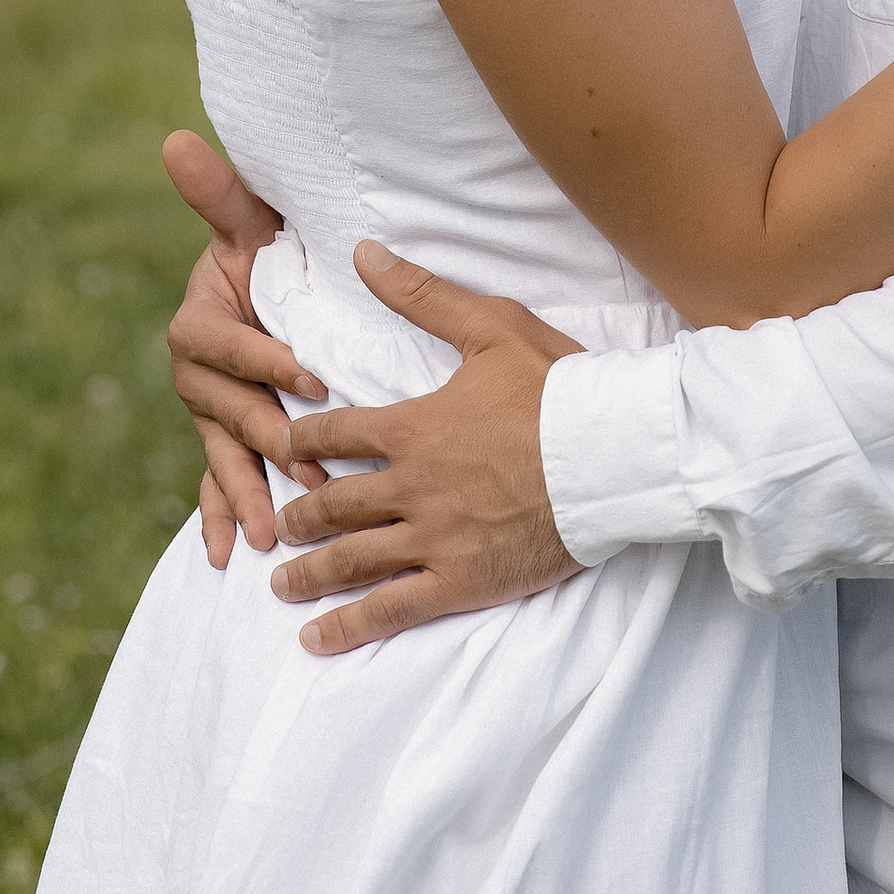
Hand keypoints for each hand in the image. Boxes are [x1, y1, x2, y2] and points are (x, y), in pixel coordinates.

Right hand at [161, 129, 326, 564]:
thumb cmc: (267, 251)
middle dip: (268, 441)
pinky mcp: (225, 443)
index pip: (223, 345)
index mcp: (198, 321)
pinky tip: (227, 556)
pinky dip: (219, 518)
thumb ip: (218, 193)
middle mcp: (196, 373)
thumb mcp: (249, 223)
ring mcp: (209, 414)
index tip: (310, 374)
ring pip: (223, 457)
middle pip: (226, 412)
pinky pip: (217, 485)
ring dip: (244, 495)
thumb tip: (175, 139)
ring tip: (268, 533)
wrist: (275, 286)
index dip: (262, 358)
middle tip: (311, 468)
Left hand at [269, 247, 583, 653]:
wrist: (613, 454)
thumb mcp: (492, 327)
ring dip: (309, 571)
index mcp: (412, 426)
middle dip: (301, 512)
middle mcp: (410, 486)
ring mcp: (433, 538)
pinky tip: (315, 640)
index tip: (284, 447)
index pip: (336, 433)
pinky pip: (392, 608)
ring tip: (280, 583)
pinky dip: (348, 627)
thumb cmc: (560, 387)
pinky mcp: (461, 581)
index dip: (303, 439)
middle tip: (281, 523)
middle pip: (335, 502)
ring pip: (352, 558)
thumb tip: (364, 253)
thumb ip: (422, 295)